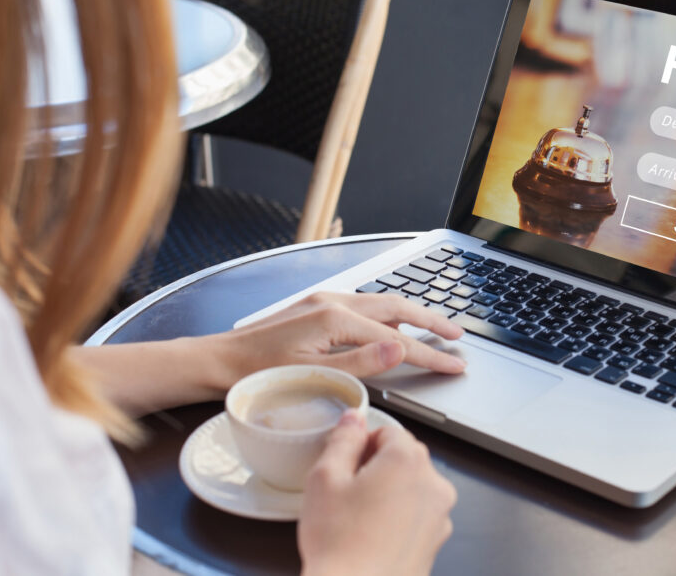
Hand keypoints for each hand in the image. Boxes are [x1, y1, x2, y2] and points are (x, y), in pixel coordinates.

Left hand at [215, 292, 465, 388]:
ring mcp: (324, 301)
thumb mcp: (314, 375)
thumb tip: (401, 347)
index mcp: (335, 318)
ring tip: (435, 329)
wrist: (217, 361)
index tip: (455, 364)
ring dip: (411, 315)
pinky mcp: (316, 307)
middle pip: (397, 306)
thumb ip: (361, 363)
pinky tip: (392, 327)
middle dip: (431, 320)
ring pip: (381, 303)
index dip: (430, 354)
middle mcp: (333, 301)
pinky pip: (363, 306)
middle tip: (457, 336)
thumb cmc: (258, 374)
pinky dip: (387, 316)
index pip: (397, 339)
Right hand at [298, 410, 456, 575]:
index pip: (388, 431)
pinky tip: (372, 536)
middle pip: (404, 457)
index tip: (346, 465)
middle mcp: (432, 483)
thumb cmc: (340, 544)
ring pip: (411, 487)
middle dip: (377, 467)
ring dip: (389, 493)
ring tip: (358, 518)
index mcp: (408, 459)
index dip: (362, 445)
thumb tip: (354, 419)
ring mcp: (439, 514)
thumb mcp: (325, 478)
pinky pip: (417, 515)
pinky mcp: (437, 540)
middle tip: (347, 492)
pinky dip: (399, 518)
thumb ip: (343, 439)